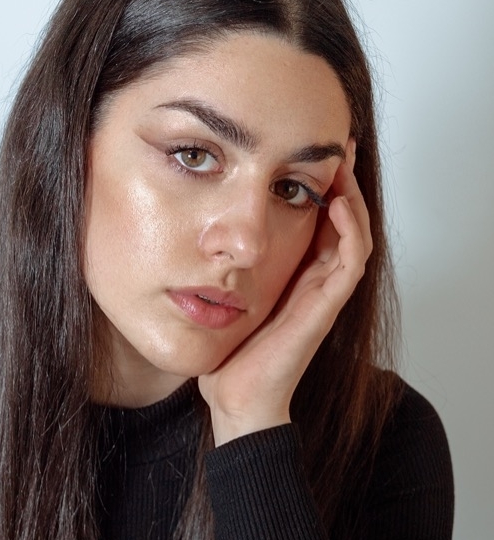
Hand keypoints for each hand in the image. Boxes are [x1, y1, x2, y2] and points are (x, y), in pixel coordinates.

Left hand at [199, 142, 371, 444]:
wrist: (236, 399)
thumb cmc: (228, 354)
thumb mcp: (217, 294)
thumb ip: (215, 265)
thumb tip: (184, 230)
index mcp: (294, 274)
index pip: (318, 219)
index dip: (317, 183)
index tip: (305, 147)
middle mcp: (314, 280)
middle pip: (342, 218)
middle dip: (341, 179)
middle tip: (336, 141)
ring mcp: (324, 294)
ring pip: (355, 233)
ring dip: (352, 195)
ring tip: (342, 160)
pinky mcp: (325, 308)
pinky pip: (351, 261)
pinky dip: (351, 230)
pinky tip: (336, 202)